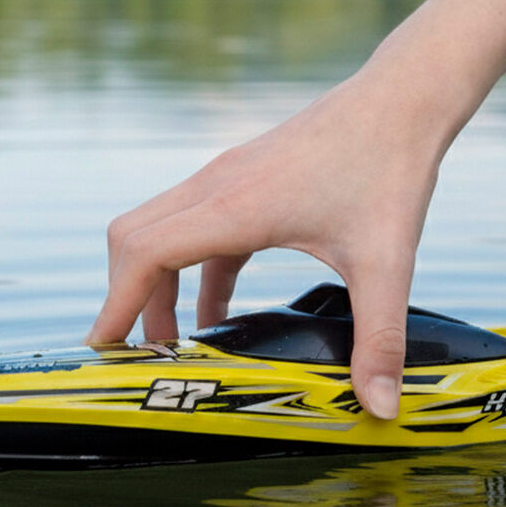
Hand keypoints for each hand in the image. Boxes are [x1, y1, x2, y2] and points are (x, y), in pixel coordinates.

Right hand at [87, 46, 476, 418]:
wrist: (404, 98)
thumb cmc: (392, 169)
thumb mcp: (388, 263)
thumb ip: (379, 339)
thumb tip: (381, 408)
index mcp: (234, 207)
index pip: (143, 256)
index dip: (115, 306)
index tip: (101, 352)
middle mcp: (215, 187)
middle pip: (131, 243)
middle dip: (126, 302)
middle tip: (139, 358)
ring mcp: (225, 179)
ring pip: (157, 233)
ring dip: (157, 288)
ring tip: (176, 346)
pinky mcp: (242, 179)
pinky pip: (194, 231)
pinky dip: (191, 275)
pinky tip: (219, 316)